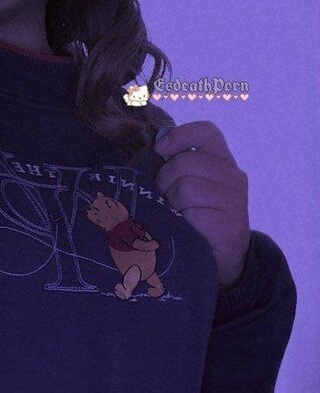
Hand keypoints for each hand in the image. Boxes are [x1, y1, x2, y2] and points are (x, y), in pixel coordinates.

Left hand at [154, 121, 250, 287]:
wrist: (222, 260)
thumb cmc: (198, 218)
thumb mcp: (192, 186)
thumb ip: (180, 165)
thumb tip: (157, 145)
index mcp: (223, 161)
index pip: (206, 133)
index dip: (179, 135)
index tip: (160, 150)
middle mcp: (234, 176)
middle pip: (185, 162)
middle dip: (164, 181)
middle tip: (164, 199)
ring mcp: (235, 201)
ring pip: (186, 188)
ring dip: (172, 205)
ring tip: (175, 215)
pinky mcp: (230, 225)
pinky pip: (193, 214)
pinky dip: (183, 223)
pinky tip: (186, 230)